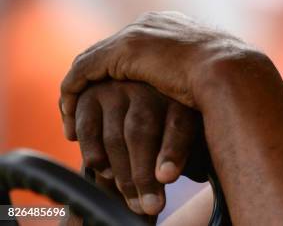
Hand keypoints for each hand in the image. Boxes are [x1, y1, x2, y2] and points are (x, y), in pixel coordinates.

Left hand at [60, 11, 267, 134]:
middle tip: (83, 108)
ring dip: (78, 89)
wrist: (231, 70)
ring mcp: (138, 33)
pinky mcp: (124, 49)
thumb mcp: (213, 76)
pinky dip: (72, 93)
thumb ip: (200, 77)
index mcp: (174, 26)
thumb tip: (203, 94)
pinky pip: (84, 71)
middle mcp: (153, 23)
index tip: (114, 98)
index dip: (119, 73)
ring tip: (73, 119)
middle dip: (93, 80)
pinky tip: (71, 116)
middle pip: (109, 50)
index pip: (134, 46)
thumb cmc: (231, 80)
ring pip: (92, 60)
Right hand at [71, 80, 198, 214]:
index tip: (167, 178)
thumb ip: (177, 154)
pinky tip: (105, 172)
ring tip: (132, 202)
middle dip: (143, 176)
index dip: (173, 152)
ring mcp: (117, 89)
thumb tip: (168, 177)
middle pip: (142, 133)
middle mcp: (148, 88)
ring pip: (115, 136)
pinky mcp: (90, 95)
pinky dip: (94, 155)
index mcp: (178, 96)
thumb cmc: (165, 128)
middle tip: (149, 207)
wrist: (132, 99)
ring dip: (121, 175)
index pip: (178, 124)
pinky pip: (88, 130)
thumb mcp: (181, 134)